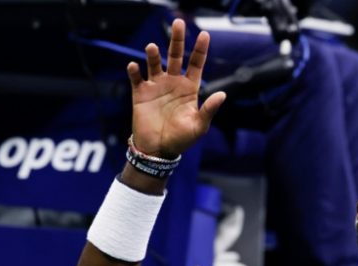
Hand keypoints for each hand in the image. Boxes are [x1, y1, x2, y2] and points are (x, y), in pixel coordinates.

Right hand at [126, 19, 225, 158]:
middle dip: (177, 40)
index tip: (204, 34)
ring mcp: (156, 87)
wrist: (158, 150)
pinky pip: (137, 78)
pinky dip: (134, 71)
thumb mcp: (199, 126)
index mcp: (190, 89)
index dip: (200, 50)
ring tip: (151, 48)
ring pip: (155, 64)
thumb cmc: (181, 139)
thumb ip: (209, 109)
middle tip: (178, 23)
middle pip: (175, 56)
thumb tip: (223, 95)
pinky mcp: (140, 94)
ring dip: (152, 55)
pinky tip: (134, 66)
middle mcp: (173, 83)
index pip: (196, 64)